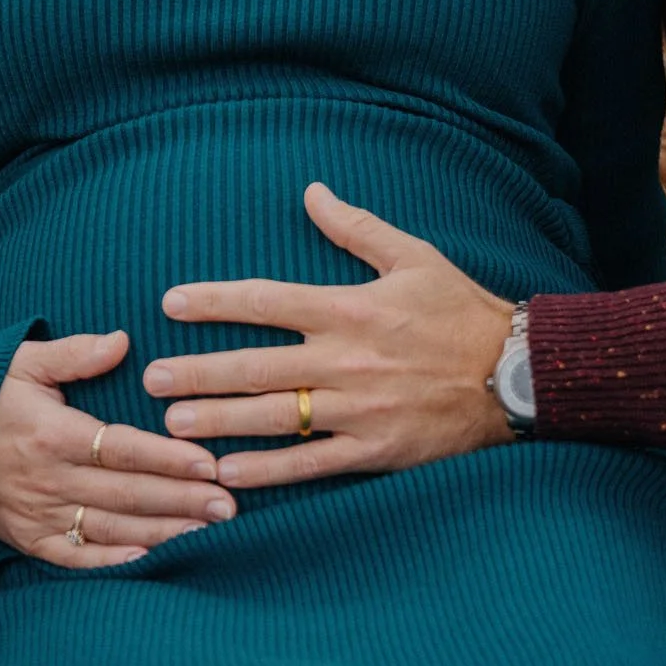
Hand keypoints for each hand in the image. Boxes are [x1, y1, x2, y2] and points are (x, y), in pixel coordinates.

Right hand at [0, 329, 237, 566]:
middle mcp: (48, 480)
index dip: (168, 458)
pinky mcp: (27, 539)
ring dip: (162, 532)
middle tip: (230, 504)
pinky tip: (150, 561)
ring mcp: (37, 515)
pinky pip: (75, 558)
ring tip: (209, 532)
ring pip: (111, 529)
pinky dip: (112, 562)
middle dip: (182, 500)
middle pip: (126, 494)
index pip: (122, 449)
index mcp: (52, 434)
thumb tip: (123, 339)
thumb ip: (74, 352)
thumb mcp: (22, 360)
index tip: (210, 463)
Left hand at [145, 183, 514, 491]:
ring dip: (220, 421)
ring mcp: (359, 408)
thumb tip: (312, 191)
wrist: (513, 373)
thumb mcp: (413, 255)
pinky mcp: (374, 450)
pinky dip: (268, 472)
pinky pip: (312, 464)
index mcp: (351, 307)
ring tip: (173, 427)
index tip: (171, 303)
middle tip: (152, 378)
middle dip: (199, 372)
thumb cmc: (460, 310)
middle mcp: (347, 359)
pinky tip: (229, 474)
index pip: (268, 300)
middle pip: (257, 365)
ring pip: (275, 417)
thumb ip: (356, 227)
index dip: (215, 301)